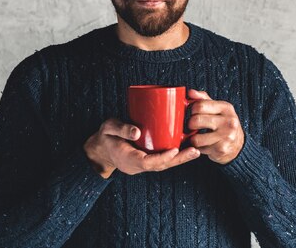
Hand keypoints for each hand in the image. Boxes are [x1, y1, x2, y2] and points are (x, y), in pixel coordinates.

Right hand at [83, 118, 199, 178]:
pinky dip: (175, 155)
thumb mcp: (108, 129)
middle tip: (196, 151)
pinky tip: (188, 147)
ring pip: (165, 164)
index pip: (148, 162)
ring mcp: (143, 164)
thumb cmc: (104, 137)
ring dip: (181, 158)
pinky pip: (163, 159)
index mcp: (128, 160)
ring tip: (197, 150)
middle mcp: (138, 165)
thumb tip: (137, 132)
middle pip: (162, 165)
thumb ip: (121, 129)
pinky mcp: (147, 158)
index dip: (163, 157)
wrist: (99, 149)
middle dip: (179, 159)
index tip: (175, 150)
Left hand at [187, 89, 244, 164]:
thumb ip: (203, 99)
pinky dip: (199, 148)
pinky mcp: (222, 149)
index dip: (192, 110)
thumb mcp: (217, 108)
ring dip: (193, 139)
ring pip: (196, 138)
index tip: (193, 113)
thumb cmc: (224, 124)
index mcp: (226, 108)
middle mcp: (228, 121)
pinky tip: (205, 145)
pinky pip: (200, 149)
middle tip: (193, 126)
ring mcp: (226, 136)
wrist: (237, 144)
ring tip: (198, 137)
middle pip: (196, 120)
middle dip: (190, 125)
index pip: (200, 105)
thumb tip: (190, 92)